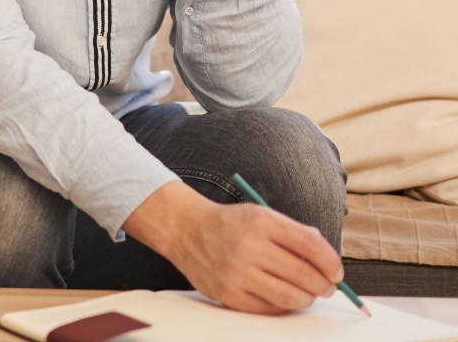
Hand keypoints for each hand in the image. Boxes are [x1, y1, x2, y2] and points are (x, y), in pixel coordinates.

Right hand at [124, 182, 342, 314]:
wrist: (186, 230)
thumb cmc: (231, 223)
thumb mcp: (261, 214)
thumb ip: (294, 234)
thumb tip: (328, 262)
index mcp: (260, 221)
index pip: (310, 245)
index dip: (331, 262)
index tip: (337, 270)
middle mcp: (248, 246)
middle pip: (304, 275)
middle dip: (324, 284)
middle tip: (327, 286)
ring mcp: (236, 273)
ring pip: (290, 297)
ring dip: (307, 298)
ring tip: (308, 293)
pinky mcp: (228, 294)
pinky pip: (269, 308)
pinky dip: (283, 305)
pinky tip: (284, 296)